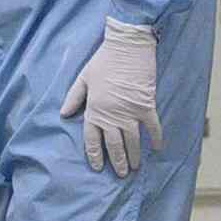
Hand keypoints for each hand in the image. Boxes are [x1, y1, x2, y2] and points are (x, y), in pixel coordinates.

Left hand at [62, 17, 162, 177]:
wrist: (127, 46)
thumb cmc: (104, 60)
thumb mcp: (83, 78)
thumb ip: (74, 98)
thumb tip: (64, 115)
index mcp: (94, 109)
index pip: (93, 139)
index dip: (95, 155)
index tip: (98, 167)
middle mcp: (111, 115)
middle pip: (114, 145)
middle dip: (117, 161)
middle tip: (121, 174)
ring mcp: (130, 112)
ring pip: (132, 141)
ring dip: (133, 156)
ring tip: (135, 168)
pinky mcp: (146, 106)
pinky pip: (152, 127)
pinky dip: (155, 138)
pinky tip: (156, 148)